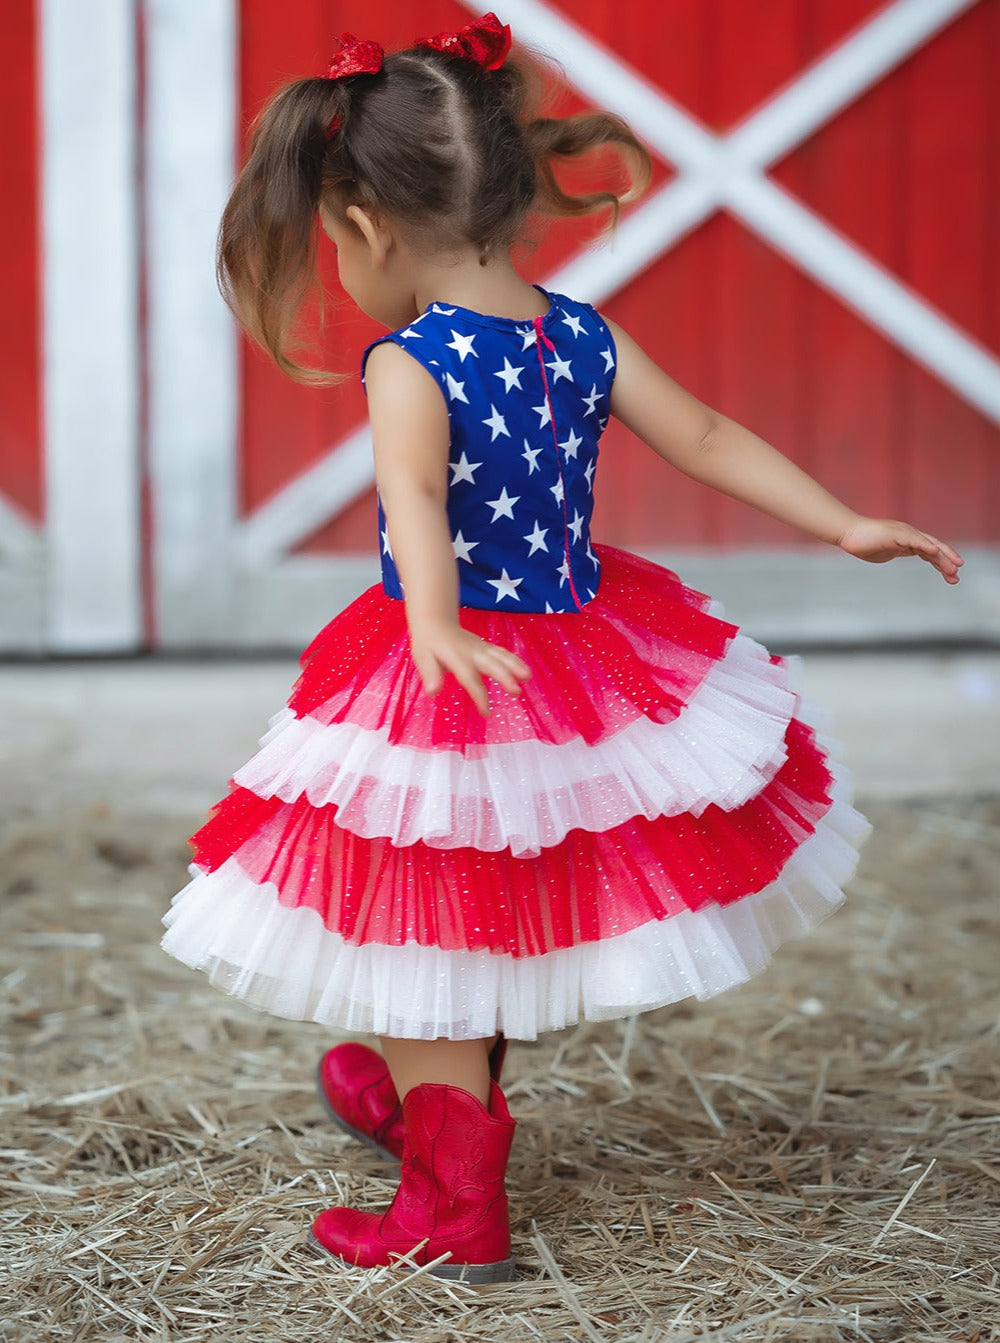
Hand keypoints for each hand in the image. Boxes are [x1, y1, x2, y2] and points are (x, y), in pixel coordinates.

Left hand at [409, 619, 531, 716]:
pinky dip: (514, 661)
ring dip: (515, 665)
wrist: (435, 621)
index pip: (470, 679)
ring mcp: (481, 647)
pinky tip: (524, 672)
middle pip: (491, 664)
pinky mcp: (486, 646)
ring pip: (500, 655)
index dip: (479, 696)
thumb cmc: (428, 643)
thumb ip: (430, 674)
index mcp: (456, 657)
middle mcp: (472, 651)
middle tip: (517, 692)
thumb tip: (433, 692)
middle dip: (505, 677)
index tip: (486, 713)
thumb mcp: (422, 658)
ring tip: (527, 677)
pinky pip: (501, 653)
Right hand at [837, 516, 963, 583]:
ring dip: (942, 557)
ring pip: (928, 545)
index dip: (942, 562)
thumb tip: (904, 553)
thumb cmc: (863, 542)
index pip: (930, 551)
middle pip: (934, 547)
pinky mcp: (895, 533)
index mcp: (908, 540)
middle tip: (956, 576)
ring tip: (953, 569)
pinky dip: (925, 545)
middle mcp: (910, 534)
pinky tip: (934, 552)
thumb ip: (897, 551)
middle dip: (947, 561)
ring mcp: (904, 533)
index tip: (952, 575)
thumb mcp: (886, 551)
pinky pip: (914, 539)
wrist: (848, 533)